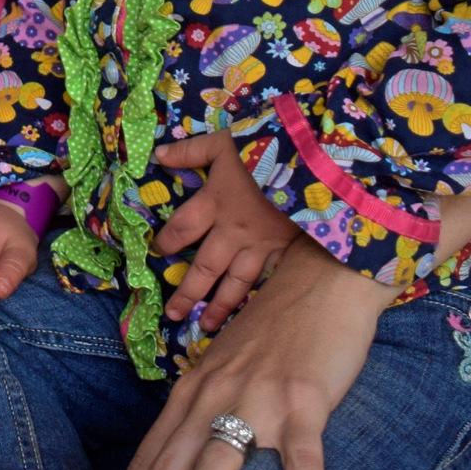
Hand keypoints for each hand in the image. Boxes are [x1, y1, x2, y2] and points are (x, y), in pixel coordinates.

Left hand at [110, 239, 390, 469]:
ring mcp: (257, 398)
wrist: (320, 280)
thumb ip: (204, 410)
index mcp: (189, 393)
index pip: (148, 459)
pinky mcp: (304, 401)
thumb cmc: (274, 333)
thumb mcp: (224, 370)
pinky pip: (303, 462)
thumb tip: (187, 463)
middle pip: (169, 468)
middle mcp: (212, 395)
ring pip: (219, 465)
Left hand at [149, 133, 304, 330]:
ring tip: (207, 326)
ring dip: (221, 306)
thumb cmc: (265, 149)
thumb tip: (158, 156)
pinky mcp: (288, 251)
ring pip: (237, 283)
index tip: (158, 253)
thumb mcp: (223, 143)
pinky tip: (255, 317)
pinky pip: (270, 281)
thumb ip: (190, 151)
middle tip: (174, 314)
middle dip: (187, 292)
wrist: (313, 162)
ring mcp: (262, 245)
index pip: (181, 229)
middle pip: (205, 268)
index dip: (167, 242)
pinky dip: (261, 300)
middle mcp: (233, 231)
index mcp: (214, 204)